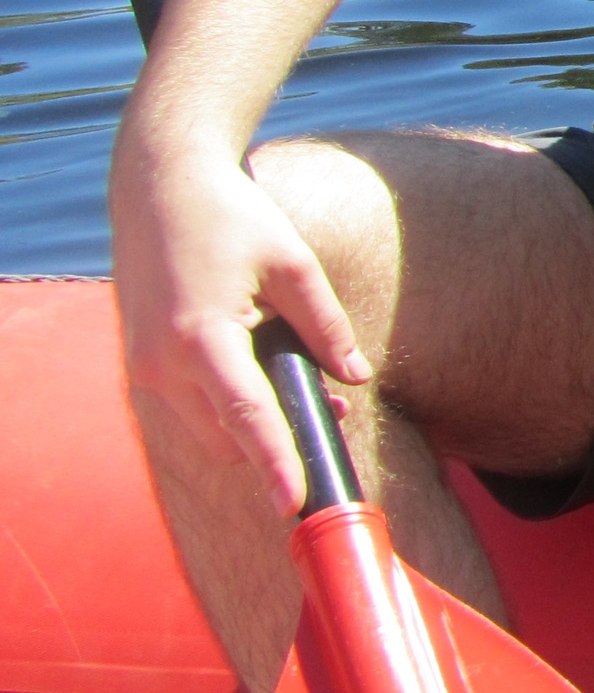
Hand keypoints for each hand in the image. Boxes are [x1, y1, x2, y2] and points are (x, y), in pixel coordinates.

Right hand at [111, 149, 367, 515]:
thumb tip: (355, 378)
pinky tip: (265, 375)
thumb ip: (325, 326)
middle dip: (277, 443)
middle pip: (226, 437)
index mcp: (200, 337)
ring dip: (252, 427)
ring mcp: (143, 367)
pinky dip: (227, 407)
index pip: (246, 417)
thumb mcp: (293, 264)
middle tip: (333, 416)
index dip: (274, 463)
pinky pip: (189, 408)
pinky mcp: (141, 363)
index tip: (295, 504)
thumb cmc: (233, 219)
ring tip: (308, 388)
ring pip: (206, 430)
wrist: (159, 189)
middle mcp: (161, 363)